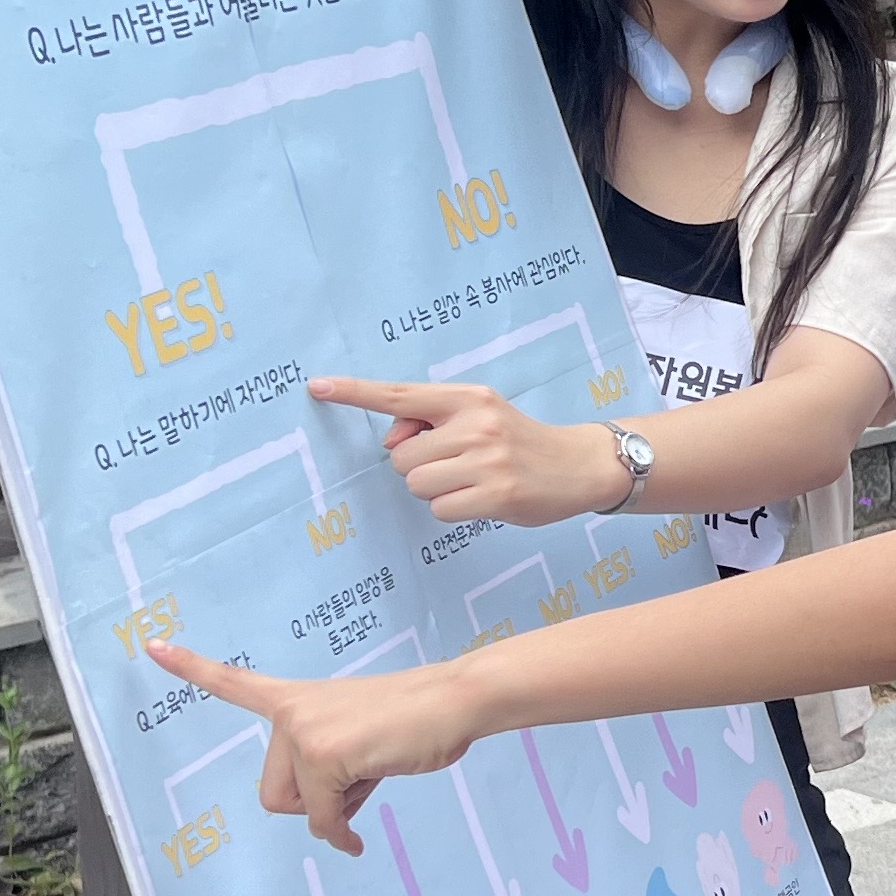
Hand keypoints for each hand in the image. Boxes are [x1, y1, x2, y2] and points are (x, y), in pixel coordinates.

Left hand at [148, 644, 477, 852]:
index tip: (149, 645)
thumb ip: (326, 767)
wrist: (453, 701)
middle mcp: (291, 712)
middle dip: (311, 804)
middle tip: (356, 780)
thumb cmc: (414, 721)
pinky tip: (356, 841)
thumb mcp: (356, 742)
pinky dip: (341, 834)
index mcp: (297, 698)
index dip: (190, 667)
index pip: (234, 682)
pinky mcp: (325, 757)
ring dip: (334, 811)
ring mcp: (305, 733)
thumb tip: (326, 827)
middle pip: (273, 794)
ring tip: (373, 774)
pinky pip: (323, 819)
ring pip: (298, 809)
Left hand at [314, 375, 621, 523]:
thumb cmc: (518, 441)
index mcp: (467, 398)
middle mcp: (475, 424)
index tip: (316, 387)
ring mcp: (487, 460)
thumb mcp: (480, 416)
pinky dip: (453, 509)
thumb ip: (432, 423)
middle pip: (402, 456)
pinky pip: (440, 509)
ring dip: (436, 490)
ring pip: (417, 484)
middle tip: (458, 465)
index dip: (355, 393)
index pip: (400, 394)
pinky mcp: (496, 494)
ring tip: (472, 481)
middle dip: (419, 466)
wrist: (578, 465)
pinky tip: (483, 499)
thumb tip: (393, 443)